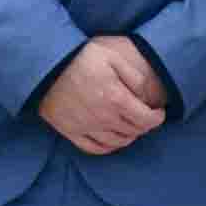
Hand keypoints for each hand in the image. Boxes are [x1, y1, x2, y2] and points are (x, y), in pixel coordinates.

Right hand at [38, 34, 169, 154]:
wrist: (46, 67)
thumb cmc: (81, 58)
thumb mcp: (112, 56)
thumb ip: (134, 75)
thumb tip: (147, 96)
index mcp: (116, 99)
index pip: (146, 120)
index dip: (157, 118)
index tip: (159, 112)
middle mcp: (103, 118)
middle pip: (133, 132)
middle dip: (144, 125)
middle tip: (145, 117)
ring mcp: (86, 128)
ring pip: (116, 142)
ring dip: (128, 136)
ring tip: (131, 126)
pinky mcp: (70, 132)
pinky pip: (94, 148)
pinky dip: (108, 147)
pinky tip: (112, 138)